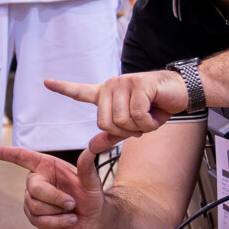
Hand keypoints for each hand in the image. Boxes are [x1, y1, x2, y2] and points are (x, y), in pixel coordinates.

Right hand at [0, 142, 104, 228]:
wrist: (92, 220)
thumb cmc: (92, 197)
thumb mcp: (92, 181)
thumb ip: (87, 166)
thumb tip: (91, 149)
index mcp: (46, 165)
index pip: (20, 156)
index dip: (1, 154)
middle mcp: (35, 180)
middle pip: (33, 188)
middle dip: (54, 198)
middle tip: (72, 203)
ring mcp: (31, 199)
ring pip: (34, 206)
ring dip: (57, 212)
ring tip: (72, 211)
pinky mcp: (32, 216)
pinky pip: (38, 220)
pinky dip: (57, 222)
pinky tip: (68, 220)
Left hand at [44, 70, 184, 149]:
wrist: (183, 92)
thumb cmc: (157, 107)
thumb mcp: (132, 125)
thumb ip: (111, 136)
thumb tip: (90, 146)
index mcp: (106, 93)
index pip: (81, 92)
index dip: (63, 88)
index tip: (46, 82)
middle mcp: (112, 86)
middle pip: (104, 123)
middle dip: (125, 132)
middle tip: (141, 124)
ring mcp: (124, 83)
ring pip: (121, 121)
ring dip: (139, 127)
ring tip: (150, 117)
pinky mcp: (139, 84)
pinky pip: (137, 116)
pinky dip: (149, 123)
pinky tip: (157, 114)